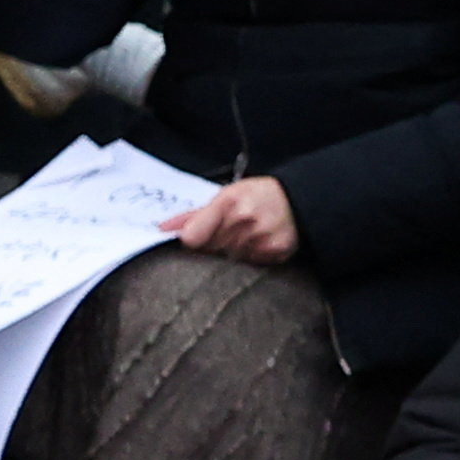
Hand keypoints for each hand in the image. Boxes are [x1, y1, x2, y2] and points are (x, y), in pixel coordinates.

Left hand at [162, 175, 298, 262]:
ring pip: (230, 260)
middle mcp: (245, 220)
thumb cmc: (256, 196)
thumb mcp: (226, 195)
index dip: (191, 241)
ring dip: (232, 252)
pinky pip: (251, 264)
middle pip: (210, 250)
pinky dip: (251, 257)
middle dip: (214, 245)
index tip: (195, 239)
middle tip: (228, 232)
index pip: (192, 237)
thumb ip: (194, 215)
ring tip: (246, 236)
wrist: (298, 199)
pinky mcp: (276, 251)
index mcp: (228, 201)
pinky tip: (259, 243)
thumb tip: (162, 228)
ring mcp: (261, 237)